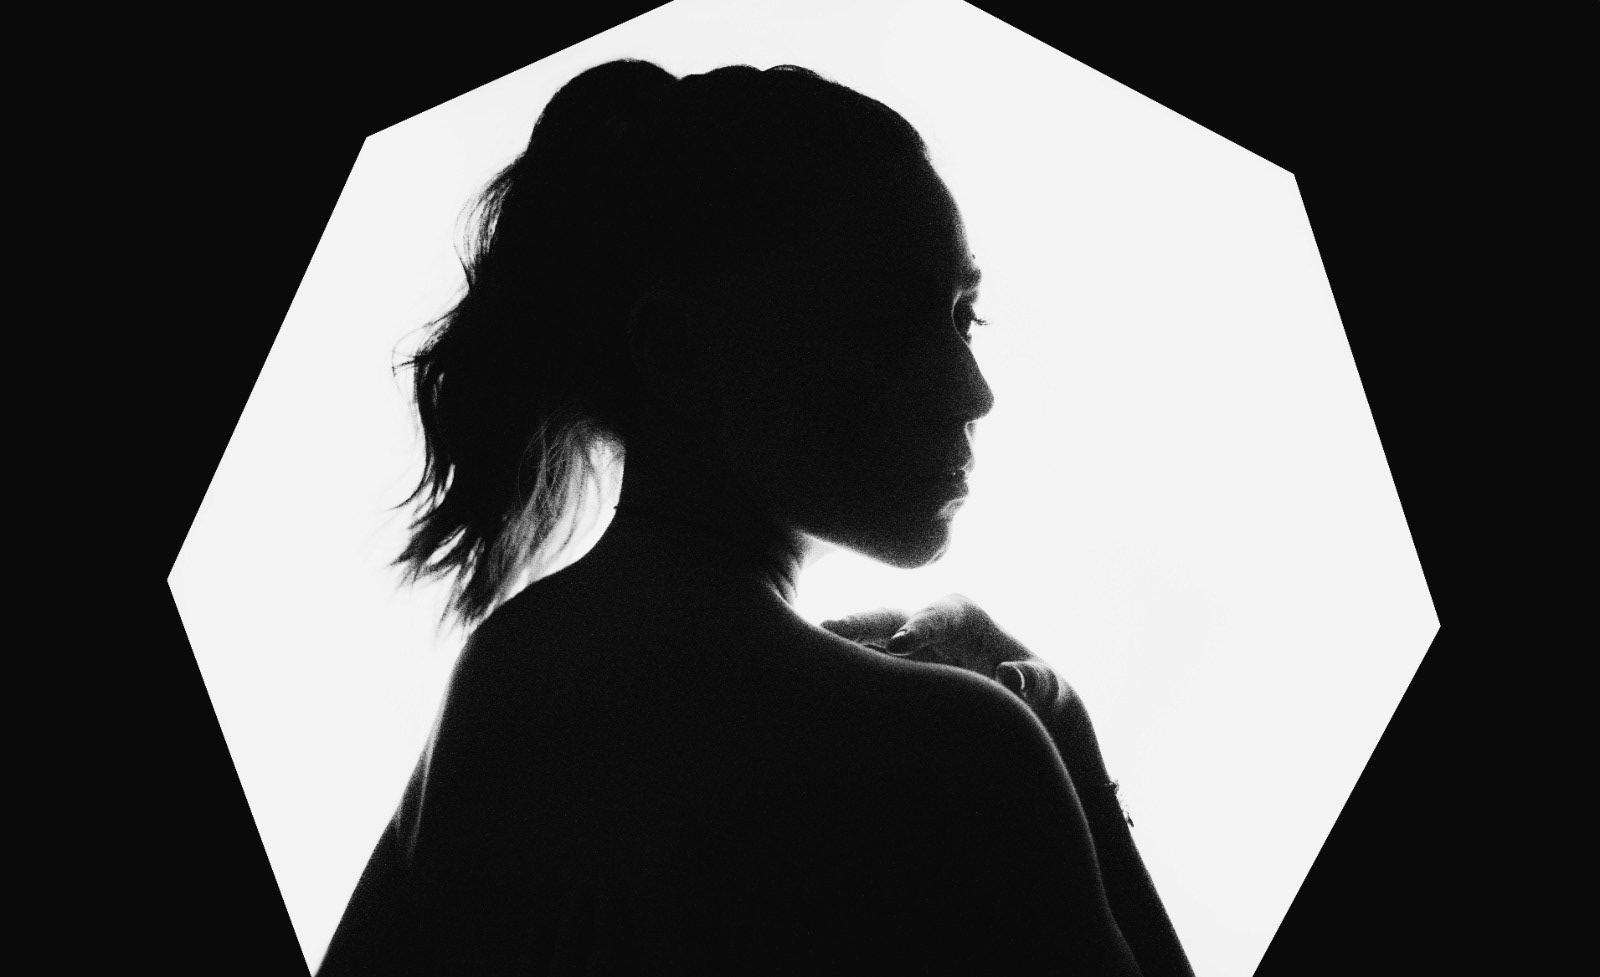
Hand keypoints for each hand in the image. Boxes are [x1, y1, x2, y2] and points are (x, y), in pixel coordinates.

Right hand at [820, 594, 1070, 719]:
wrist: (1021, 702)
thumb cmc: (1036, 690)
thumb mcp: (1045, 688)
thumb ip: (1032, 680)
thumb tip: (1010, 676)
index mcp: (964, 615)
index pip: (938, 616)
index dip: (920, 627)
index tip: (902, 644)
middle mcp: (927, 621)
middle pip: (888, 617)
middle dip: (859, 624)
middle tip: (828, 631)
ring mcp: (903, 643)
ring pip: (864, 640)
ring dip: (835, 645)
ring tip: (798, 650)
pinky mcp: (889, 665)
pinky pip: (859, 663)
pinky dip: (837, 666)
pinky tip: (805, 676)